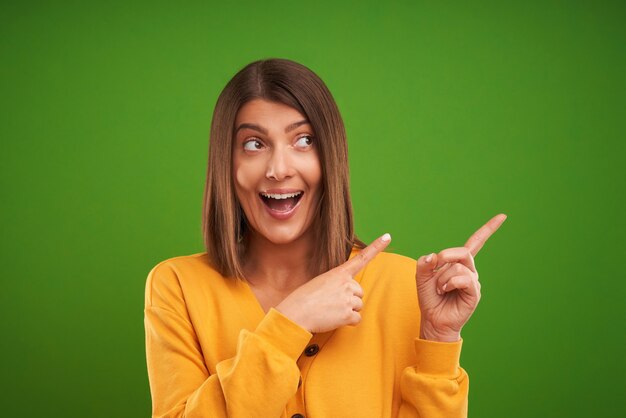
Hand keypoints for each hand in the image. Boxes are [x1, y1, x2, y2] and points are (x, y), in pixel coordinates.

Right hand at [276, 234, 390, 332]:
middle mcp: (346, 284)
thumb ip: (336, 284)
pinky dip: (348, 322)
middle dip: (349, 299)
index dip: (376, 246)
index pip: (361, 258)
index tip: (387, 236)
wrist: (295, 314)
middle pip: (359, 292)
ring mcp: (348, 299)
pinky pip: (357, 319)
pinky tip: (334, 319)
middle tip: (331, 302)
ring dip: (348, 311)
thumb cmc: (303, 299)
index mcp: (339, 273)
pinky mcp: (348, 314)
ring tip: (330, 310)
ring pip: (359, 306)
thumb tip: (348, 294)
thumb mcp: (320, 283)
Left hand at [416, 214, 506, 341]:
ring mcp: (473, 281)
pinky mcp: (474, 293)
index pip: (475, 243)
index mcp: (459, 263)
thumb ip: (424, 264)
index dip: (488, 229)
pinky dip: (450, 282)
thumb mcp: (421, 277)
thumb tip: (433, 256)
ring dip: (442, 277)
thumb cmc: (430, 298)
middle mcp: (469, 270)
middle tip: (435, 266)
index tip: (503, 216)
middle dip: (445, 256)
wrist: (433, 320)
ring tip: (439, 289)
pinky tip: (446, 290)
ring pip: (458, 267)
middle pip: (462, 252)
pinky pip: (464, 279)